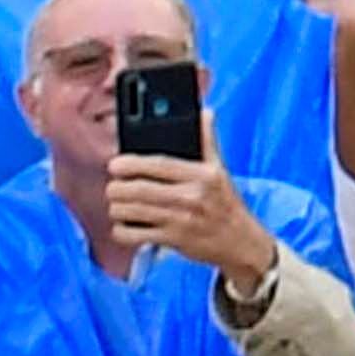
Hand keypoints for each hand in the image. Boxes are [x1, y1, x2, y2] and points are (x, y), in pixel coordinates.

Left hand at [105, 147, 280, 285]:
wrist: (241, 243)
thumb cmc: (225, 204)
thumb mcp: (220, 170)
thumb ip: (208, 141)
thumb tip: (206, 112)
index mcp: (202, 175)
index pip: (159, 164)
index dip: (131, 164)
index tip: (114, 165)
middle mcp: (192, 197)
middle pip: (139, 190)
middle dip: (117, 189)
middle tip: (113, 188)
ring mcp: (182, 221)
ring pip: (132, 212)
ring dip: (117, 208)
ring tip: (118, 205)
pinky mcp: (174, 241)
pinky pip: (135, 235)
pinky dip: (122, 231)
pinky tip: (125, 226)